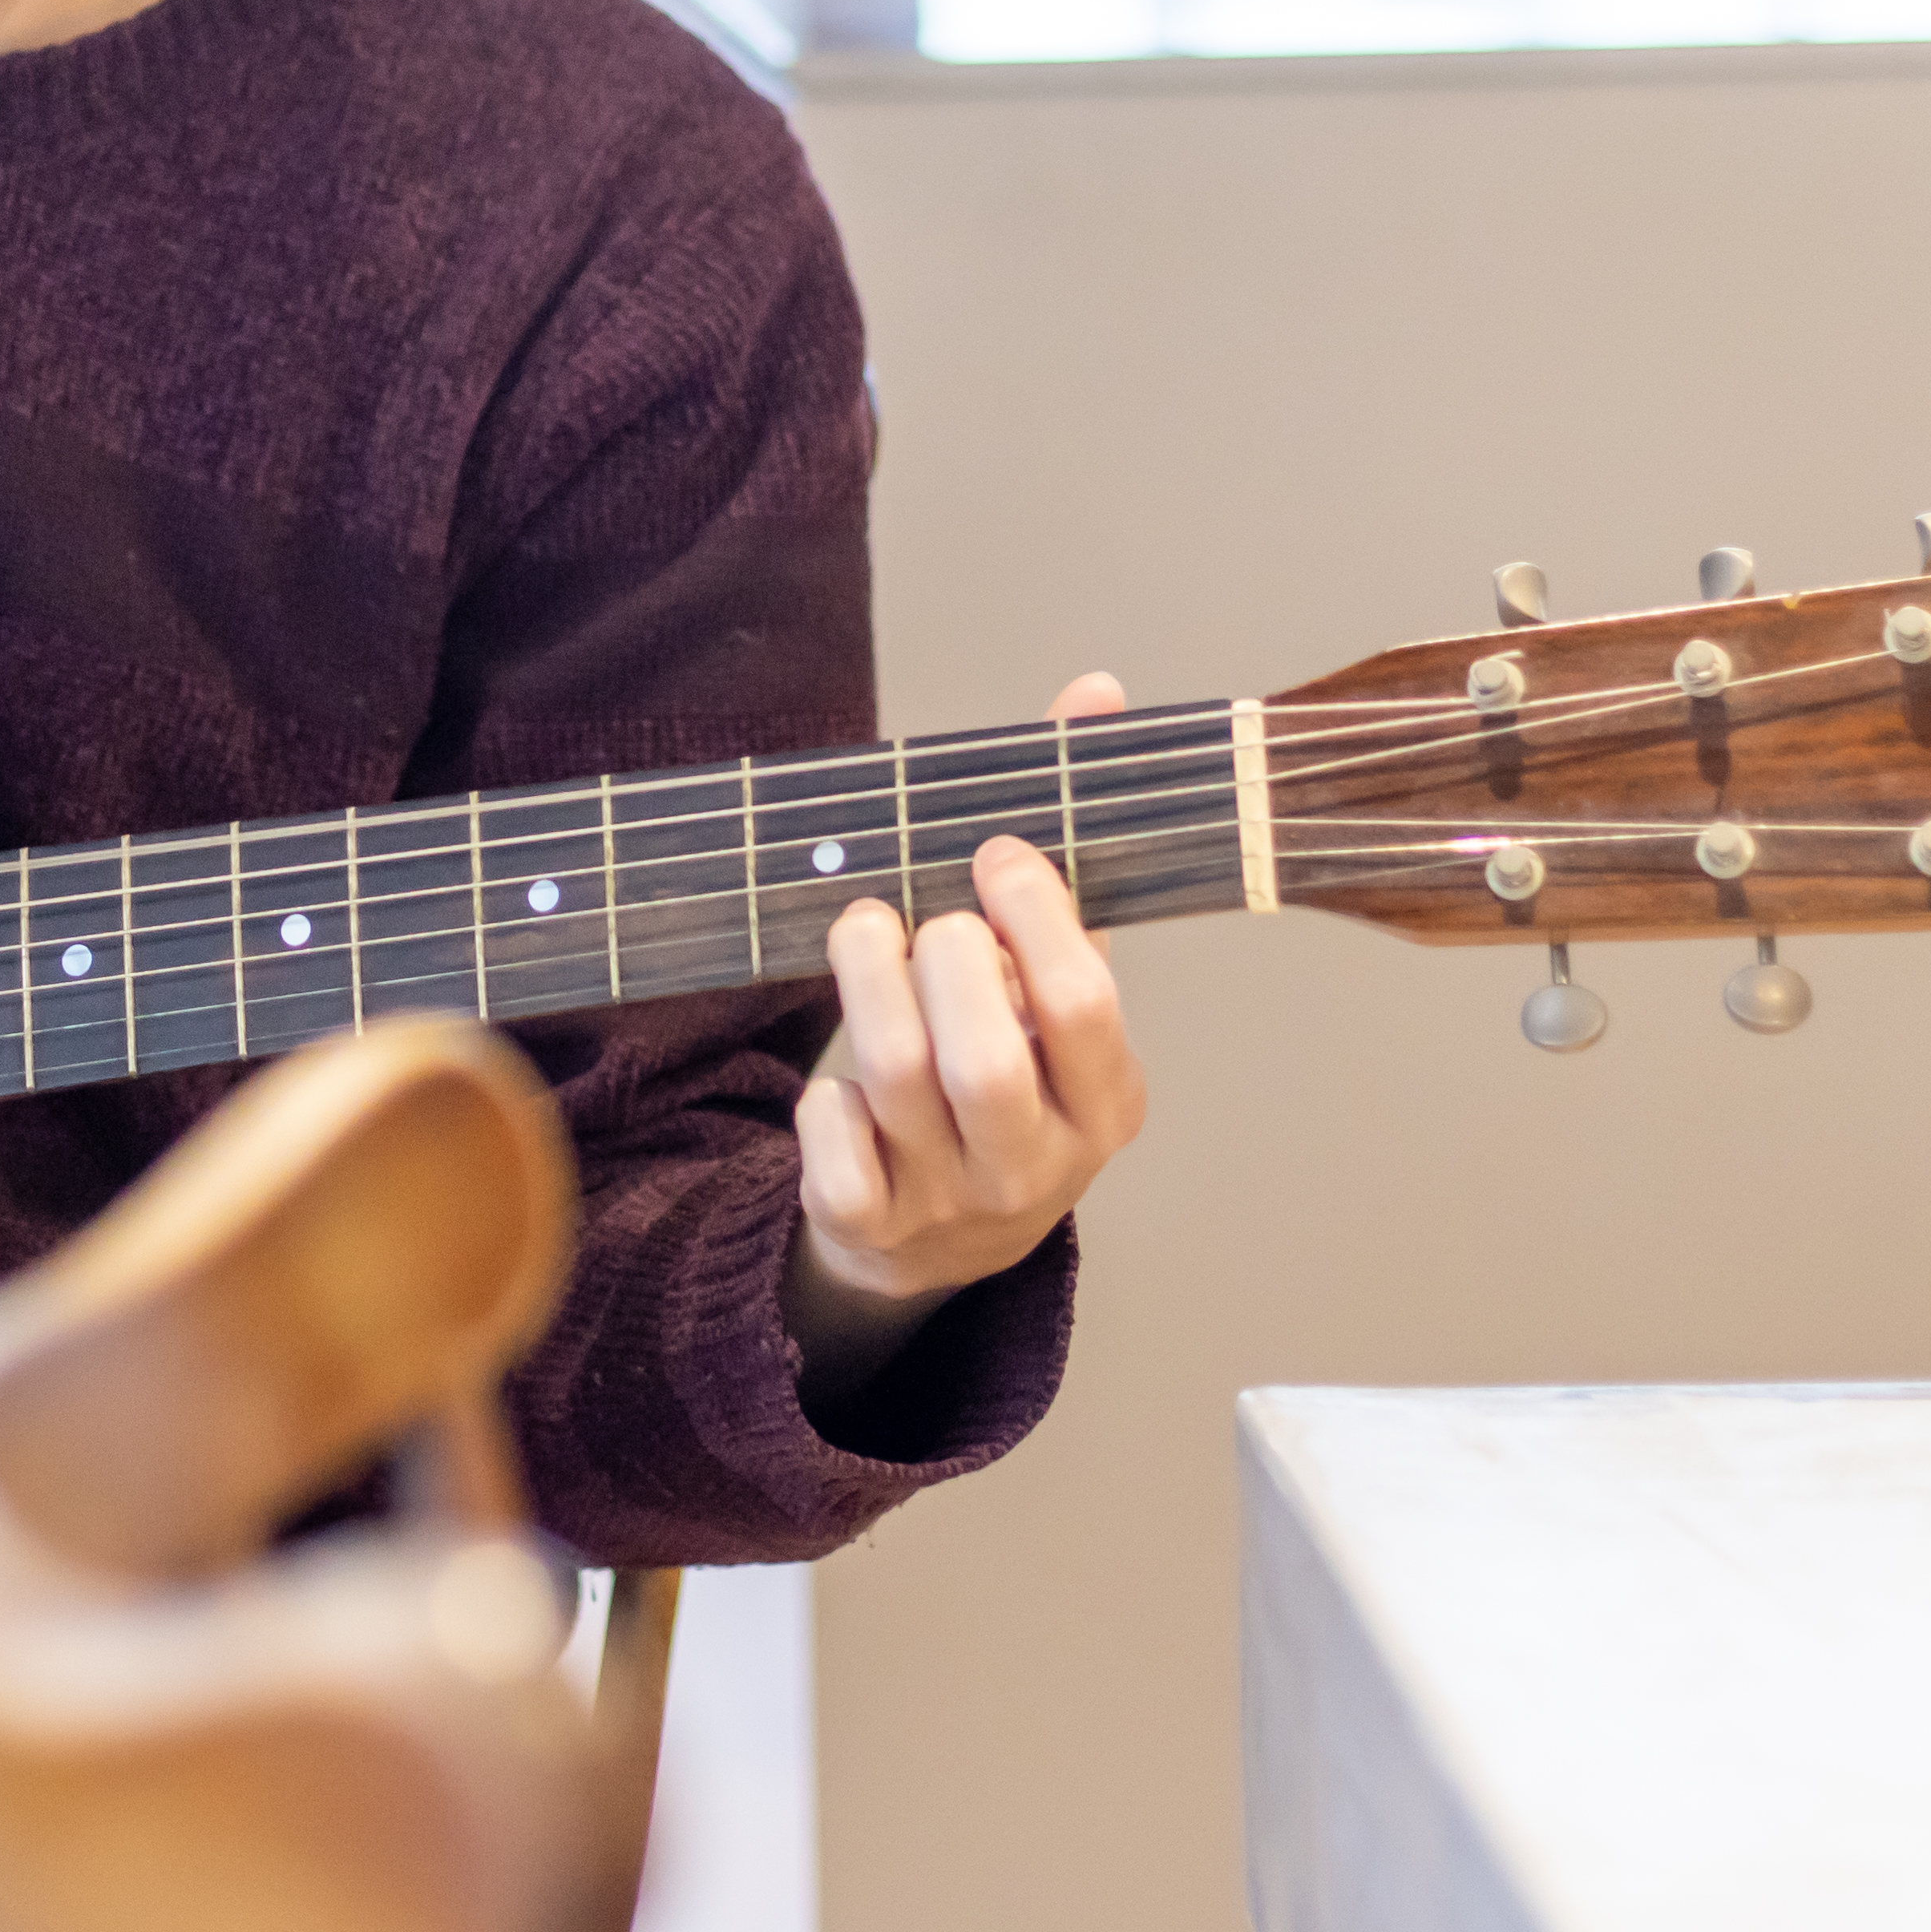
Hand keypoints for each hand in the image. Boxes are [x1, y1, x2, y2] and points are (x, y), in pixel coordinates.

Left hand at [783, 670, 1154, 1402]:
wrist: (946, 1239)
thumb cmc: (1003, 1067)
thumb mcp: (1050, 983)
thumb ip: (1066, 846)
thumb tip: (1093, 693)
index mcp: (1107, 1102)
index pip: (1083, 1004)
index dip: (1033, 915)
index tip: (993, 854)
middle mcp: (1039, 1165)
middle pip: (984, 1058)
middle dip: (942, 959)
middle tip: (921, 914)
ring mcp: (950, 1203)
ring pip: (897, 1084)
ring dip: (868, 984)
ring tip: (863, 931)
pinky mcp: (867, 1229)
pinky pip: (832, 1150)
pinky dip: (823, 1098)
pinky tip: (841, 1079)